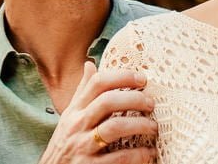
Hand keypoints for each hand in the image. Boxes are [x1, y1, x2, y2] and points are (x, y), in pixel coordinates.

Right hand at [37, 61, 156, 163]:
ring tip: (153, 127)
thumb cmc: (65, 144)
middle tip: (151, 103)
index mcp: (75, 110)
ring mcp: (82, 146)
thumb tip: (90, 64)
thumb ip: (82, 92)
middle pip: (107, 101)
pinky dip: (138, 155)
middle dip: (134, 99)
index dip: (122, 76)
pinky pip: (119, 157)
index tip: (142, 78)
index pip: (97, 83)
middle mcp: (77, 124)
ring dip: (139, 125)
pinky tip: (148, 153)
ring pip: (114, 127)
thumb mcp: (69, 117)